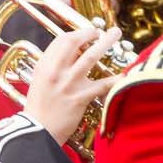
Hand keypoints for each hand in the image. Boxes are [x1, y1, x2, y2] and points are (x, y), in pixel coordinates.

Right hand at [21, 24, 124, 144]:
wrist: (38, 131)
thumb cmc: (39, 108)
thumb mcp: (40, 81)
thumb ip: (54, 66)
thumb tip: (73, 54)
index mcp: (44, 66)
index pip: (61, 40)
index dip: (76, 33)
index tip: (86, 34)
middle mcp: (55, 71)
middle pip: (75, 42)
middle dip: (90, 32)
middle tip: (101, 31)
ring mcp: (69, 84)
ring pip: (90, 57)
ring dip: (105, 43)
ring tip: (116, 34)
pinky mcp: (80, 98)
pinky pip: (102, 84)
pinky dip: (115, 78)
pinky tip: (124, 73)